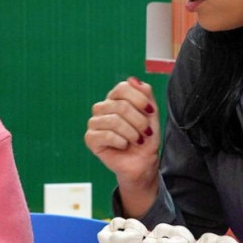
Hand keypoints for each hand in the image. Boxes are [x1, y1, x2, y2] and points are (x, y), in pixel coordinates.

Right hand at [84, 77, 161, 214]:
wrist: (143, 162)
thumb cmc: (146, 138)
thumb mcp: (151, 114)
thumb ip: (145, 95)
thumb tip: (132, 79)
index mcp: (116, 98)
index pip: (123, 88)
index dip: (139, 100)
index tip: (151, 112)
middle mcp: (103, 107)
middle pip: (121, 106)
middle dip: (139, 121)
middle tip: (146, 132)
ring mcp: (95, 122)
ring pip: (114, 121)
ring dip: (131, 133)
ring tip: (136, 140)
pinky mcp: (90, 138)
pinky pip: (106, 135)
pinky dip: (121, 142)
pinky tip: (123, 146)